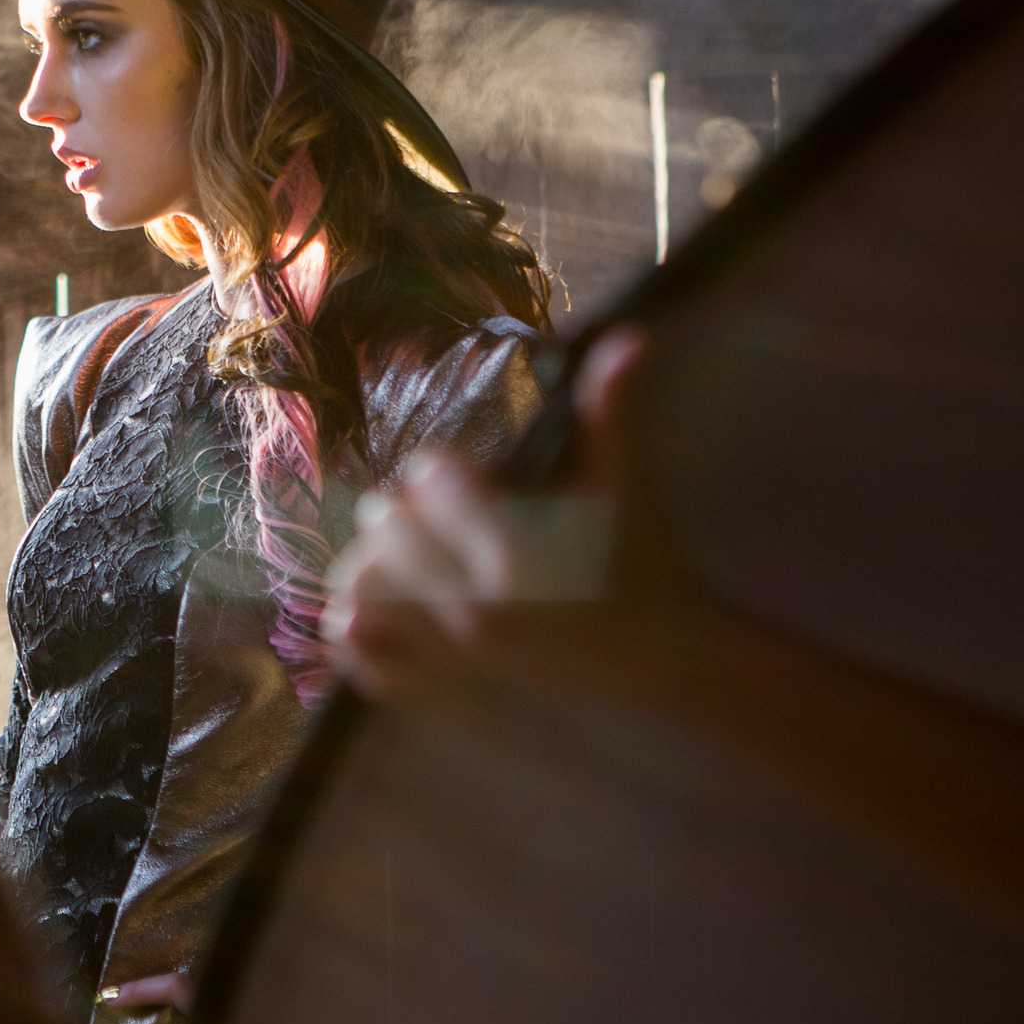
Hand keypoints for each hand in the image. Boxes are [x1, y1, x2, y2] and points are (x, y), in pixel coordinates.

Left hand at [322, 326, 646, 697]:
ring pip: (357, 587)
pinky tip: (378, 606)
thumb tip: (627, 337)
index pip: (429, 478)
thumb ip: (613, 412)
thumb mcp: (628, 487)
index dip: (448, 472)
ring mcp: (453, 653)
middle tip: (443, 516)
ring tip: (407, 553)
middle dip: (410, 509)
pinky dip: (359, 628)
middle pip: (384, 525)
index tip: (477, 482)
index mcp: (514, 551)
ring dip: (374, 561)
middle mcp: (474, 605)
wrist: (665, 660)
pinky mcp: (444, 686)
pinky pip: (364, 655)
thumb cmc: (645, 564)